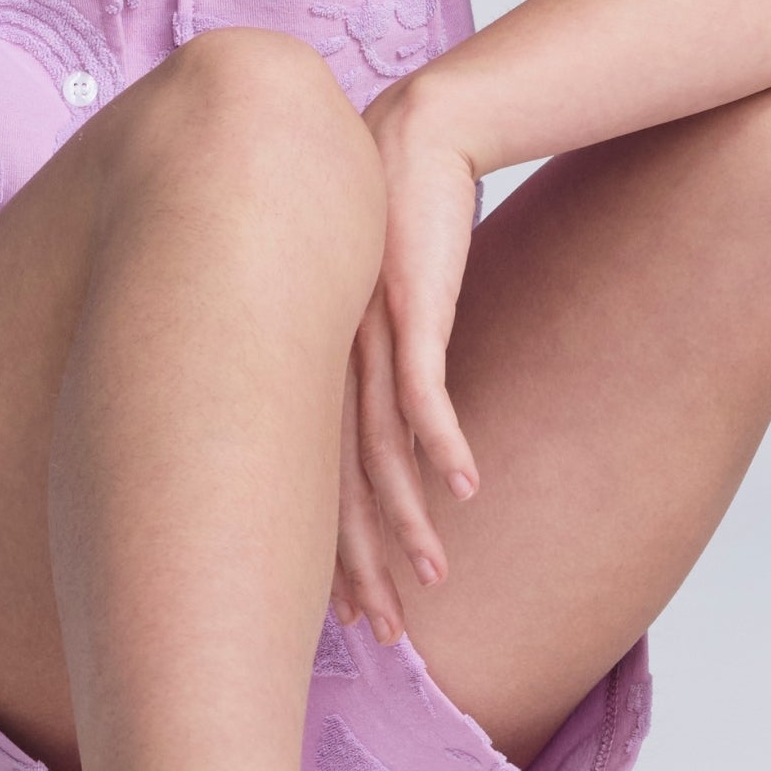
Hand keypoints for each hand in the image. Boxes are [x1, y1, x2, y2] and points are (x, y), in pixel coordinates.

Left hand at [334, 81, 484, 647]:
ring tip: (427, 580)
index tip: (348, 619)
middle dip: (359, 567)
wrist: (412, 134)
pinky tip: (463, 489)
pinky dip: (443, 442)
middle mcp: (322, 361)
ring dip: (406, 519)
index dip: (331, 557)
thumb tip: (388, 431)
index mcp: (306, 368)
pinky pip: (423, 390)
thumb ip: (369, 369)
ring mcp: (362, 335)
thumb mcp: (371, 306)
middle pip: (335, 486)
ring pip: (378, 450)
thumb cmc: (394, 219)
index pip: (313, 485)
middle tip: (380, 636)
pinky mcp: (407, 304)